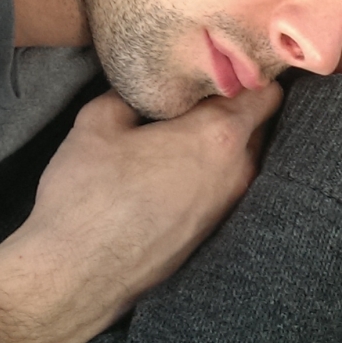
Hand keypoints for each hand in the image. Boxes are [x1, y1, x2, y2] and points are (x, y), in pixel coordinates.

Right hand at [0, 84, 282, 342]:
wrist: (74, 277)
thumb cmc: (87, 196)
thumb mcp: (96, 123)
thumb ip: (127, 95)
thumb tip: (138, 91)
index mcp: (218, 136)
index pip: (267, 92)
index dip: (250, 73)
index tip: (223, 65)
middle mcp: (237, 172)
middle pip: (259, 126)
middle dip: (235, 107)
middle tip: (197, 94)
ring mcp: (228, 208)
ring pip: (242, 159)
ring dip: (221, 144)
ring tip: (180, 133)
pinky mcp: (211, 235)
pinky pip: (224, 190)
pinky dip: (209, 175)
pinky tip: (171, 171)